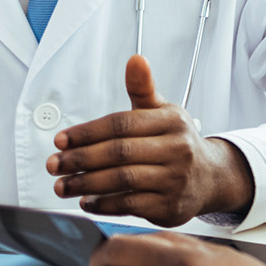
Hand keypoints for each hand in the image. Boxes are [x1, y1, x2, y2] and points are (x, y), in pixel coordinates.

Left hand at [47, 55, 255, 225]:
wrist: (212, 178)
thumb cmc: (178, 142)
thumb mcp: (164, 112)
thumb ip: (143, 88)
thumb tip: (135, 59)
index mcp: (171, 121)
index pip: (121, 124)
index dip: (87, 132)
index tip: (61, 140)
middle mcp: (177, 149)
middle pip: (119, 152)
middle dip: (80, 159)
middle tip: (54, 164)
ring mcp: (175, 179)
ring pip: (122, 180)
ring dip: (86, 183)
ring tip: (62, 185)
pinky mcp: (170, 206)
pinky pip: (130, 205)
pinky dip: (104, 204)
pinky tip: (86, 201)